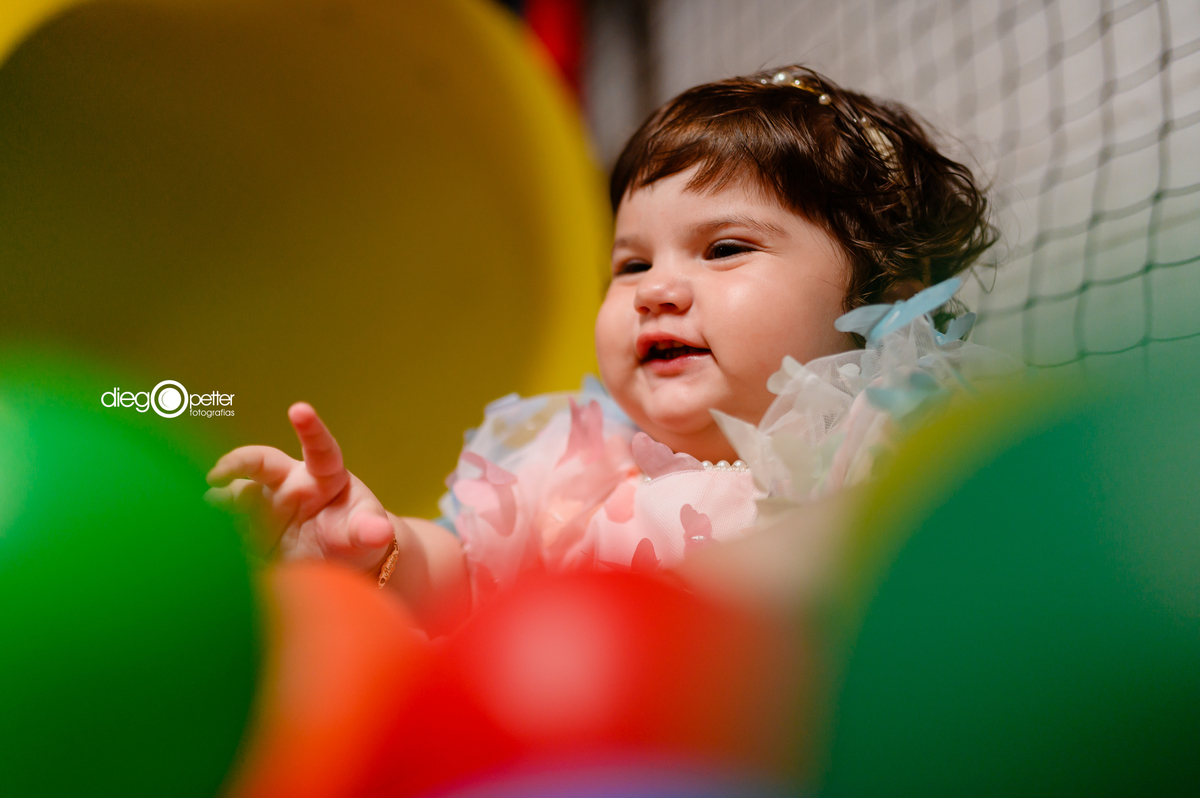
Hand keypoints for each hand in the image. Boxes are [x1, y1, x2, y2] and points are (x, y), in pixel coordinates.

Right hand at [205, 402, 394, 571]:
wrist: (338, 568)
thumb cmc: (358, 539)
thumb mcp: (368, 535)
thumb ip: (369, 530)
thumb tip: (381, 532)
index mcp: (323, 476)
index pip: (319, 447)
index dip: (311, 428)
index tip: (300, 409)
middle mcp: (288, 485)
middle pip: (260, 463)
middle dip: (237, 463)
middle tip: (217, 475)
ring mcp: (263, 507)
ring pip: (234, 496)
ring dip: (218, 502)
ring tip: (206, 511)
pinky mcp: (246, 533)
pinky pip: (224, 527)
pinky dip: (209, 529)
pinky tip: (198, 534)